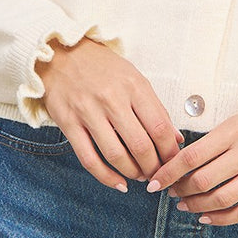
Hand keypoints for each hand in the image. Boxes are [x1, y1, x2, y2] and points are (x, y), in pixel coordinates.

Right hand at [37, 38, 182, 190]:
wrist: (61, 54)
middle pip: (140, 145)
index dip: (170, 151)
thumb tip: (175, 139)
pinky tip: (118, 183)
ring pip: (116, 155)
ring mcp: (88, 112)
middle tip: (158, 174)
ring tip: (140, 176)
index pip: (159, 127)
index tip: (173, 162)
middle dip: (154, 168)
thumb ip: (155, 108)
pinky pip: (89, 159)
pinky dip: (106, 177)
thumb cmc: (102, 67)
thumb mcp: (134, 79)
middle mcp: (112, 99)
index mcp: (133, 86)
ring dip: (132, 173)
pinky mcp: (68, 123)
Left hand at [147, 104, 237, 225]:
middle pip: (203, 180)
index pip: (192, 156)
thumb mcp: (237, 120)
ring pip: (221, 198)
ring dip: (197, 206)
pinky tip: (207, 218)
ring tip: (184, 206)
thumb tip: (181, 162)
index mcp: (234, 131)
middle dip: (180, 190)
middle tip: (170, 193)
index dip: (168, 172)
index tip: (154, 181)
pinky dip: (222, 219)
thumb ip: (213, 141)